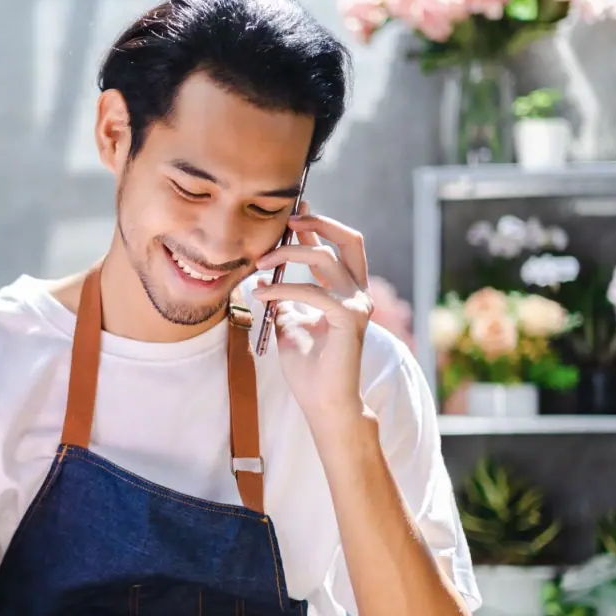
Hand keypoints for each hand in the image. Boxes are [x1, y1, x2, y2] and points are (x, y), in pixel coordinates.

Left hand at [252, 203, 372, 425]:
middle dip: (317, 224)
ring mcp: (357, 303)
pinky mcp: (350, 318)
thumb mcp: (289, 324)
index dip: (315, 227)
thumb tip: (264, 278)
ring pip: (324, 258)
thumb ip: (284, 300)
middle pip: (348, 239)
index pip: (335, 248)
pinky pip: (312, 290)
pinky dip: (283, 288)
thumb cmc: (308, 368)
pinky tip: (261, 293)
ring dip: (287, 255)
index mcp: (345, 292)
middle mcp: (357, 293)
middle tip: (287, 220)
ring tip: (258, 265)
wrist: (323, 402)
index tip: (291, 213)